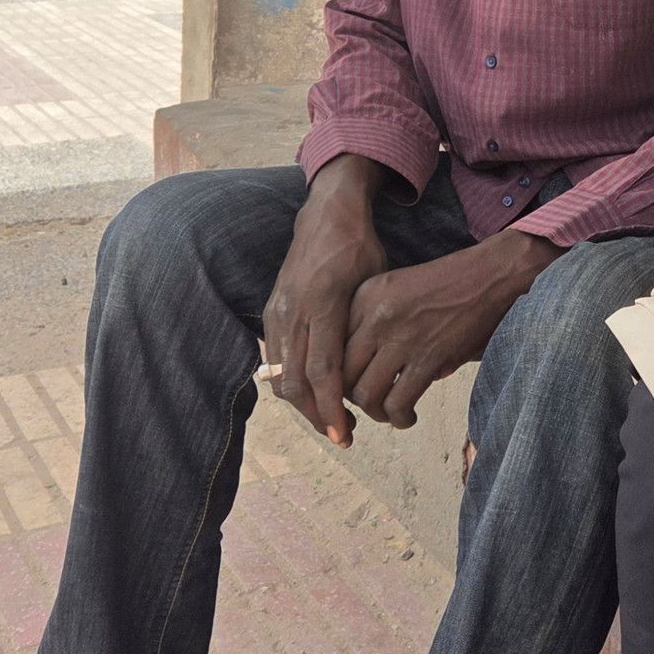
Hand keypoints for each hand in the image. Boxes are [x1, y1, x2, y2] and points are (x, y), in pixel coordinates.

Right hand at [261, 161, 390, 446]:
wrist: (324, 216)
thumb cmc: (359, 249)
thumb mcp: (376, 282)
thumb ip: (370, 325)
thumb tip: (382, 369)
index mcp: (324, 302)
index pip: (323, 369)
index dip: (331, 406)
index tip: (343, 433)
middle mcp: (294, 310)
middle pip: (296, 381)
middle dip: (316, 415)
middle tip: (341, 437)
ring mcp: (278, 311)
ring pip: (282, 374)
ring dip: (305, 404)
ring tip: (333, 420)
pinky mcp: (271, 312)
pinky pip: (277, 359)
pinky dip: (293, 383)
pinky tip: (316, 394)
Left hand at [342, 228, 562, 429]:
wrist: (488, 275)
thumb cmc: (444, 284)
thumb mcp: (395, 289)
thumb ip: (370, 323)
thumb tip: (359, 370)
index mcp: (364, 297)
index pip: (331, 347)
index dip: (334, 375)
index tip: (346, 386)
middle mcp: (375, 317)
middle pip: (343, 375)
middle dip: (351, 400)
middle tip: (367, 405)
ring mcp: (401, 338)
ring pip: (366, 395)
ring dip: (375, 413)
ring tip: (388, 413)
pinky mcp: (428, 357)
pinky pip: (399, 402)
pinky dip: (400, 418)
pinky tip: (408, 417)